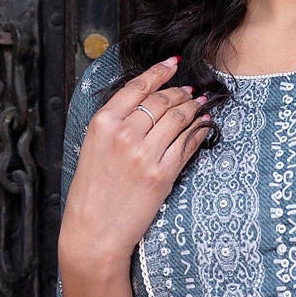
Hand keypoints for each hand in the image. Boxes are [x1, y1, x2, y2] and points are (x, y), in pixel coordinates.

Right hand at [57, 55, 212, 276]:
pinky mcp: (162, 174)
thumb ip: (114, 124)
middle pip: (161, 100)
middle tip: (189, 91)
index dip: (158, 72)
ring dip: (193, 108)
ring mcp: (144, 154)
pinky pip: (187, 144)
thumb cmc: (92, 193)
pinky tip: (204, 127)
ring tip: (199, 105)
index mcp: (103, 123)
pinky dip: (199, 132)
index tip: (171, 64)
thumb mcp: (92, 148)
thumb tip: (144, 103)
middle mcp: (124, 134)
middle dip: (179, 92)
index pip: (137, 86)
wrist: (95, 232)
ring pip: (178, 118)